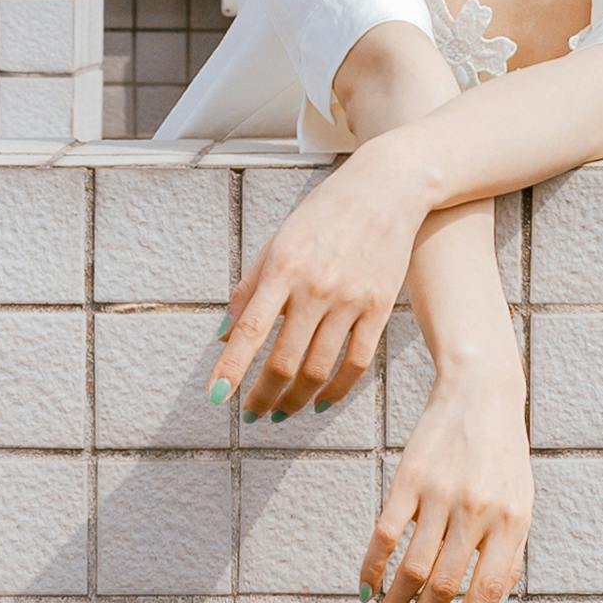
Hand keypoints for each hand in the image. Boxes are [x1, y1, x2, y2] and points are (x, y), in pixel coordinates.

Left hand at [215, 142, 428, 418]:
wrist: (386, 189)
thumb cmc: (323, 214)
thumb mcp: (278, 241)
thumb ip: (249, 288)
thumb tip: (224, 336)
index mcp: (283, 267)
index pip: (250, 330)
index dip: (231, 367)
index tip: (216, 397)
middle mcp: (316, 286)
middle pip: (285, 361)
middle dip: (263, 395)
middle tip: (252, 413)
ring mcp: (350, 299)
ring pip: (319, 370)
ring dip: (296, 400)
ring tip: (282, 411)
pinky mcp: (379, 308)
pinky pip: (356, 363)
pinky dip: (336, 391)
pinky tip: (321, 401)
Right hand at [365, 353, 531, 602]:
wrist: (481, 393)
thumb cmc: (504, 458)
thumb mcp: (520, 505)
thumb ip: (509, 557)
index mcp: (511, 522)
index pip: (488, 590)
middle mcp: (477, 512)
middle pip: (443, 585)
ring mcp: (440, 495)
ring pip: (411, 567)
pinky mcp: (409, 479)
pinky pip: (385, 534)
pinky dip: (372, 568)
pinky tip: (367, 592)